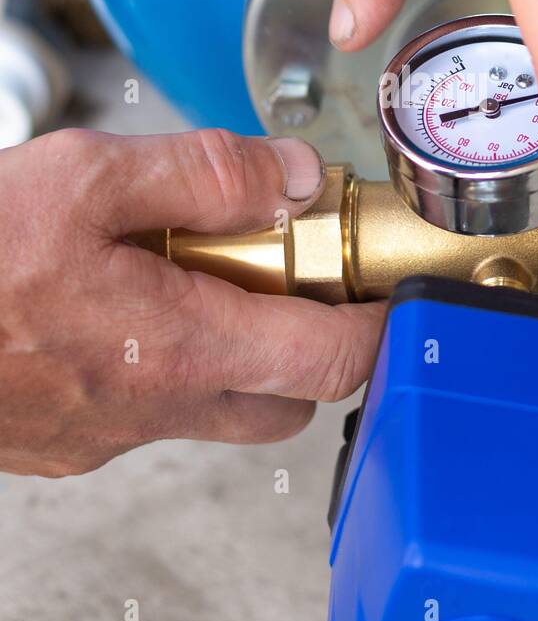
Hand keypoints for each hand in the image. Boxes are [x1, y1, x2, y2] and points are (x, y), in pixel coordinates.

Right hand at [0, 128, 383, 476]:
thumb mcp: (87, 176)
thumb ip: (204, 176)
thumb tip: (292, 178)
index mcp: (179, 345)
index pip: (332, 357)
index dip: (379, 324)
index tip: (389, 286)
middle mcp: (153, 409)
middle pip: (287, 397)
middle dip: (309, 340)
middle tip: (285, 268)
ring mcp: (105, 437)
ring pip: (217, 408)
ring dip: (232, 350)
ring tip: (186, 274)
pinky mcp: (64, 444)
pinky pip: (148, 414)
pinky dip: (163, 366)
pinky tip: (117, 308)